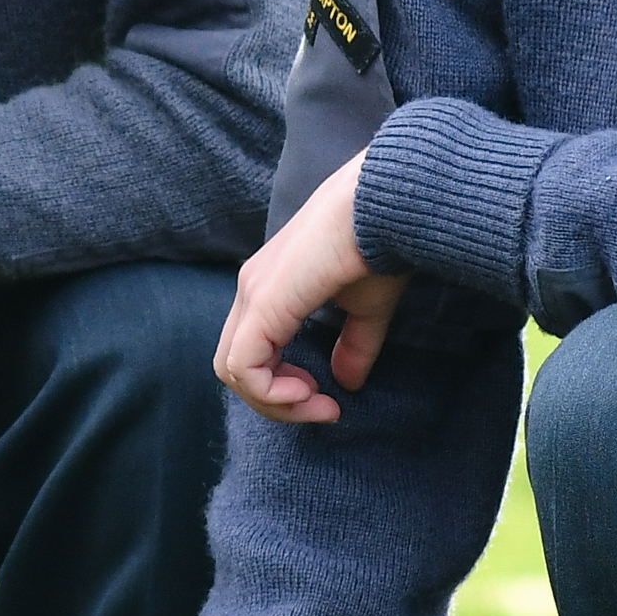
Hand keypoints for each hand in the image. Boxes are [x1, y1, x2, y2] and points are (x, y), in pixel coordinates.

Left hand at [211, 180, 400, 422]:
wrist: (384, 206)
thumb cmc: (378, 245)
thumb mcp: (367, 308)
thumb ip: (353, 346)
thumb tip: (347, 384)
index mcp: (269, 289)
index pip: (249, 354)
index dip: (280, 388)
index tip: (325, 398)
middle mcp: (251, 290)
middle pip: (233, 367)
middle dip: (275, 402)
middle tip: (321, 409)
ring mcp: (253, 293)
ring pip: (232, 370)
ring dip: (274, 402)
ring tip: (317, 402)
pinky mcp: (264, 301)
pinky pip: (243, 365)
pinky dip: (270, 391)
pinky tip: (307, 391)